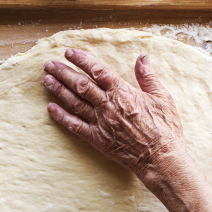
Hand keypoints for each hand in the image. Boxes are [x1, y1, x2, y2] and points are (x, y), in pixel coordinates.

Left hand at [42, 48, 186, 184]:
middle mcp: (108, 105)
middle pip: (80, 84)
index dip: (82, 60)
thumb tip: (142, 56)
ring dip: (58, 90)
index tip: (69, 52)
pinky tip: (50, 109)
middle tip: (48, 64)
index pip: (98, 70)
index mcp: (123, 92)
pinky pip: (75, 126)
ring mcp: (100, 123)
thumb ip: (148, 76)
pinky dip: (61, 117)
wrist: (160, 158)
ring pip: (74, 102)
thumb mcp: (162, 97)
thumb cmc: (165, 129)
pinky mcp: (97, 139)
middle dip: (63, 72)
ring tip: (46, 80)